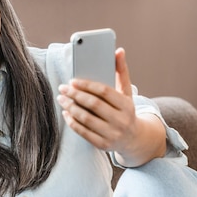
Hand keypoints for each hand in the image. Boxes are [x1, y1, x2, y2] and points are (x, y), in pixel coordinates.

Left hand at [57, 48, 165, 166]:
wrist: (134, 139)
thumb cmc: (126, 110)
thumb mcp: (127, 92)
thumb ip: (121, 71)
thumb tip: (118, 50)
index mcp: (127, 105)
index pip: (104, 92)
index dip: (86, 85)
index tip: (73, 81)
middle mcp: (121, 121)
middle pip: (93, 105)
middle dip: (75, 95)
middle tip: (63, 89)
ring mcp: (112, 134)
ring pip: (86, 119)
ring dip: (70, 107)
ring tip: (62, 99)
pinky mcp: (103, 145)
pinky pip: (83, 132)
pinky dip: (72, 122)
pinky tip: (66, 112)